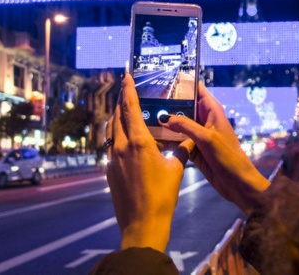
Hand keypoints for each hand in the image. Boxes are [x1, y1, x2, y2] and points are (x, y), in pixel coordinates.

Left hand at [105, 73, 190, 251]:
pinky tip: (123, 136)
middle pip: (117, 115)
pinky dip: (115, 133)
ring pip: (111, 129)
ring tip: (123, 107)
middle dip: (121, 99)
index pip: (130, 108)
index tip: (125, 75)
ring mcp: (113, 158)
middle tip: (125, 87)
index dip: (127, 89)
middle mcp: (121, 146)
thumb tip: (188, 139)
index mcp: (138, 142)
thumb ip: (181, 150)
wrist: (142, 223)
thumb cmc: (162, 195)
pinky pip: (110, 143)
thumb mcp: (176, 169)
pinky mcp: (110, 169)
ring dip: (116, 115)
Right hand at [159, 83, 269, 215]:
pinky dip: (167, 138)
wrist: (237, 183)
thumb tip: (164, 117)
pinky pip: (177, 139)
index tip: (163, 79)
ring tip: (144, 115)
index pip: (196, 89)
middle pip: (184, 105)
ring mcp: (198, 134)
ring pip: (178, 123)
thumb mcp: (206, 138)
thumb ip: (185, 126)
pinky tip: (152, 136)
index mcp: (212, 110)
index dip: (182, 82)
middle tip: (146, 99)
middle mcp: (204, 119)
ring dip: (166, 121)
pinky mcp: (193, 148)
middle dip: (168, 103)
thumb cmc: (227, 156)